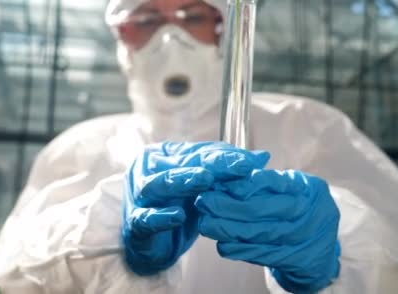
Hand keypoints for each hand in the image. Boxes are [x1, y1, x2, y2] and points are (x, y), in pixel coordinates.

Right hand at [122, 141, 269, 274]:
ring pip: (159, 184)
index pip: (199, 152)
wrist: (150, 243)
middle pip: (182, 164)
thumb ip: (228, 172)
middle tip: (237, 166)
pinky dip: (161, 217)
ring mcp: (139, 195)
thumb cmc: (177, 207)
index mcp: (167, 155)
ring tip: (206, 180)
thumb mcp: (205, 189)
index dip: (226, 157)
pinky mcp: (134, 222)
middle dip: (212, 164)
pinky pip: (146, 218)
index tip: (251, 162)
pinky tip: (179, 216)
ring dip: (183, 181)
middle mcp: (149, 170)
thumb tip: (262, 156)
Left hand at [196, 169, 340, 292]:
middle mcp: (308, 212)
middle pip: (265, 210)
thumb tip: (230, 175)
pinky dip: (242, 250)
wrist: (323, 247)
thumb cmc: (301, 206)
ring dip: (230, 229)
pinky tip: (222, 246)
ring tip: (206, 224)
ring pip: (261, 233)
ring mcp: (303, 237)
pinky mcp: (295, 259)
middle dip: (230, 206)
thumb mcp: (293, 187)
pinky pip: (264, 254)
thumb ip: (267, 181)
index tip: (226, 184)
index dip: (250, 184)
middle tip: (204, 202)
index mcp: (308, 188)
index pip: (277, 183)